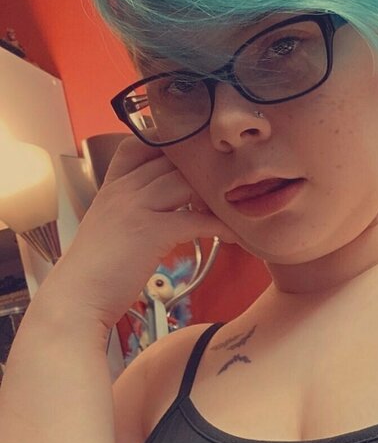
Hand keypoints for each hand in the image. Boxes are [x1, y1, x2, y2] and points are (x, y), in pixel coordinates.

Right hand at [48, 136, 236, 329]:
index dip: (168, 147)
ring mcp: (137, 207)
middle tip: (229, 188)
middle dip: (202, 171)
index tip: (193, 161)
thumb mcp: (108, 229)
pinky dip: (221, 226)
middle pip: (171, 160)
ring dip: (216, 194)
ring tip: (234, 209)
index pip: (140, 145)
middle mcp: (124, 190)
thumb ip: (129, 212)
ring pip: (186, 182)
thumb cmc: (94, 272)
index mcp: (112, 187)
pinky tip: (236, 236)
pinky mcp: (152, 232)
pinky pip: (197, 219)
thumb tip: (159, 215)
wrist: (77, 298)